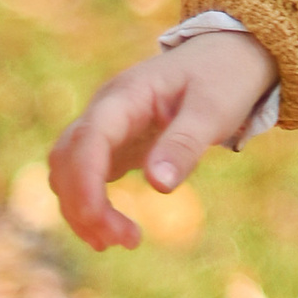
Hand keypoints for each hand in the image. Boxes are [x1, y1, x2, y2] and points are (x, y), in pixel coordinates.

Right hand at [48, 31, 278, 252]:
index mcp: (126, 95)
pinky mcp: (116, 142)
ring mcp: (107, 126)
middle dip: (84, 204)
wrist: (227, 54)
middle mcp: (106, 109)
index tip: (100, 222)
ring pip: (69, 170)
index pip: (89, 139)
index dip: (85, 183)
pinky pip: (87, 175)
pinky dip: (91, 204)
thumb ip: (185, 144)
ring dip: (83, 209)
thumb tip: (158, 186)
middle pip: (69, 159)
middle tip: (126, 241)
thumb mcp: (214, 109)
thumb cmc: (222, 77)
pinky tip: (115, 231)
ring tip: (121, 242)